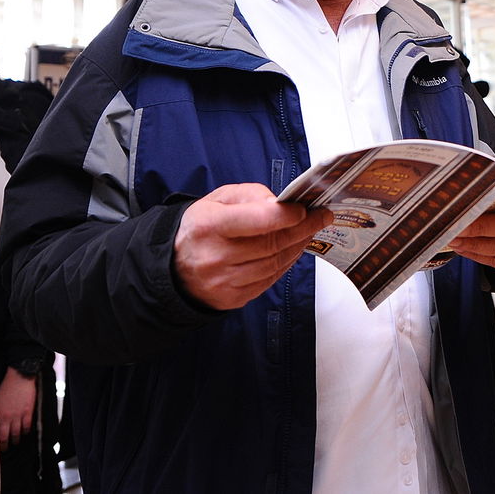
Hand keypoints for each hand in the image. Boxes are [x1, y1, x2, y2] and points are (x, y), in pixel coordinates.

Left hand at [0, 367, 36, 445]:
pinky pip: (27, 427)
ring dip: (16, 440)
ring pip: (17, 434)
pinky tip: (25, 432)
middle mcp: (6, 417)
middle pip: (6, 437)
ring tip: (16, 442)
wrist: (19, 378)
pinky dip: (26, 431)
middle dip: (6, 445)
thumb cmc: (6, 388)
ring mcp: (18, 415)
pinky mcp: (28, 412)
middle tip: (7, 449)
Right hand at [173, 184, 332, 309]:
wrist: (174, 266)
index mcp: (209, 226)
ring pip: (274, 264)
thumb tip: (279, 204)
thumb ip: (250, 196)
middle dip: (302, 229)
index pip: (256, 221)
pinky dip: (285, 264)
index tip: (304, 209)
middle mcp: (215, 257)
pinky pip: (269, 280)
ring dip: (297, 247)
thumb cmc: (201, 228)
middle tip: (321, 217)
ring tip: (309, 232)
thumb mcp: (217, 200)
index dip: (285, 215)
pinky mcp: (232, 299)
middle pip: (271, 244)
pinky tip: (293, 250)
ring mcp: (224, 282)